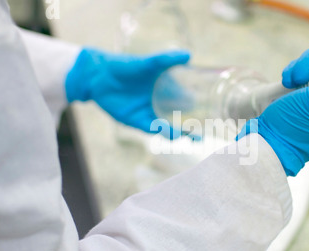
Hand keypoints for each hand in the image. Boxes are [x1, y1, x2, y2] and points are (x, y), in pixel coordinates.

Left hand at [65, 48, 190, 138]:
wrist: (98, 76)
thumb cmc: (125, 67)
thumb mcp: (148, 63)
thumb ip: (166, 60)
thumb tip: (188, 55)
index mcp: (166, 92)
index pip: (186, 104)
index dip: (198, 111)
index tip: (210, 116)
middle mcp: (159, 105)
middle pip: (179, 121)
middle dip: (191, 130)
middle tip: (202, 135)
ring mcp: (148, 114)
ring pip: (167, 128)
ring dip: (178, 133)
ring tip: (190, 136)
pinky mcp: (135, 121)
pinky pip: (151, 129)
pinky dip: (160, 131)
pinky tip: (169, 131)